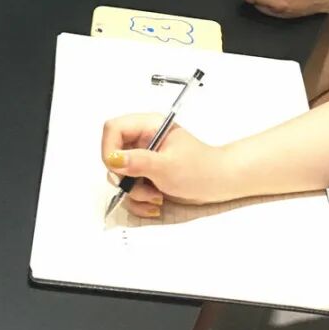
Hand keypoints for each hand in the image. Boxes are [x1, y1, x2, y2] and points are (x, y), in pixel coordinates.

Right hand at [102, 114, 229, 216]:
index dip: (109, 149)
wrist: (219, 183)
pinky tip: (156, 203)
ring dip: (134, 193)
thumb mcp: (167, 166)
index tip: (118, 170)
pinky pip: (130, 189)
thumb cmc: (200, 169)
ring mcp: (144, 159)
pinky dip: (139, 200)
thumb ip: (138, 162)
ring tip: (156, 197)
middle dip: (125, 178)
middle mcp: (143, 140)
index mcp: (148, 126)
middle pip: (113, 155)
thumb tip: (113, 159)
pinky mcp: (146, 175)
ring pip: (120, 176)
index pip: (113, 129)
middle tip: (144, 188)